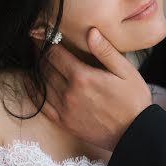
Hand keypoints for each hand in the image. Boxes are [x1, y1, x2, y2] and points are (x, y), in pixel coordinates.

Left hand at [41, 28, 151, 149]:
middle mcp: (69, 93)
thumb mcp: (126, 72)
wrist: (135, 134)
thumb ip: (105, 51)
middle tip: (37, 44)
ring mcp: (64, 109)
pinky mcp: (64, 122)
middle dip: (39, 54)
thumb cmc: (133, 100)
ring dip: (35, 70)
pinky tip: (30, 83)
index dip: (45, 42)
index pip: (54, 54)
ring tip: (35, 59)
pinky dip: (33, 92)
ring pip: (41, 84)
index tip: (41, 33)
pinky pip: (41, 105)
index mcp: (82, 76)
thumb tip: (91, 31)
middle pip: (45, 67)